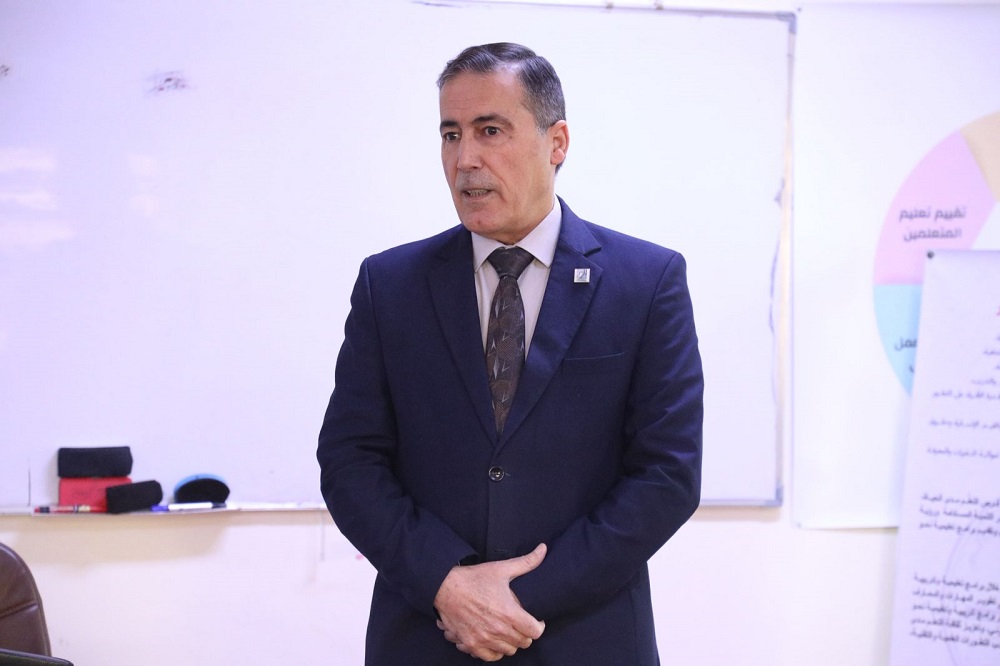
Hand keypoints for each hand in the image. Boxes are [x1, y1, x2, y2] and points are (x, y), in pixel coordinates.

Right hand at [434, 543, 546, 661]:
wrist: (445, 587)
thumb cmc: (474, 578)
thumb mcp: (502, 568)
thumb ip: (526, 562)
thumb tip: (543, 549)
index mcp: (509, 613)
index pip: (535, 632)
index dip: (539, 626)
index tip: (536, 620)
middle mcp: (498, 630)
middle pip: (523, 643)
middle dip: (525, 633)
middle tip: (521, 623)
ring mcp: (484, 639)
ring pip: (508, 651)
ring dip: (511, 642)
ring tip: (508, 630)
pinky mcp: (471, 644)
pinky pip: (490, 657)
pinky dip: (495, 651)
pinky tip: (494, 639)